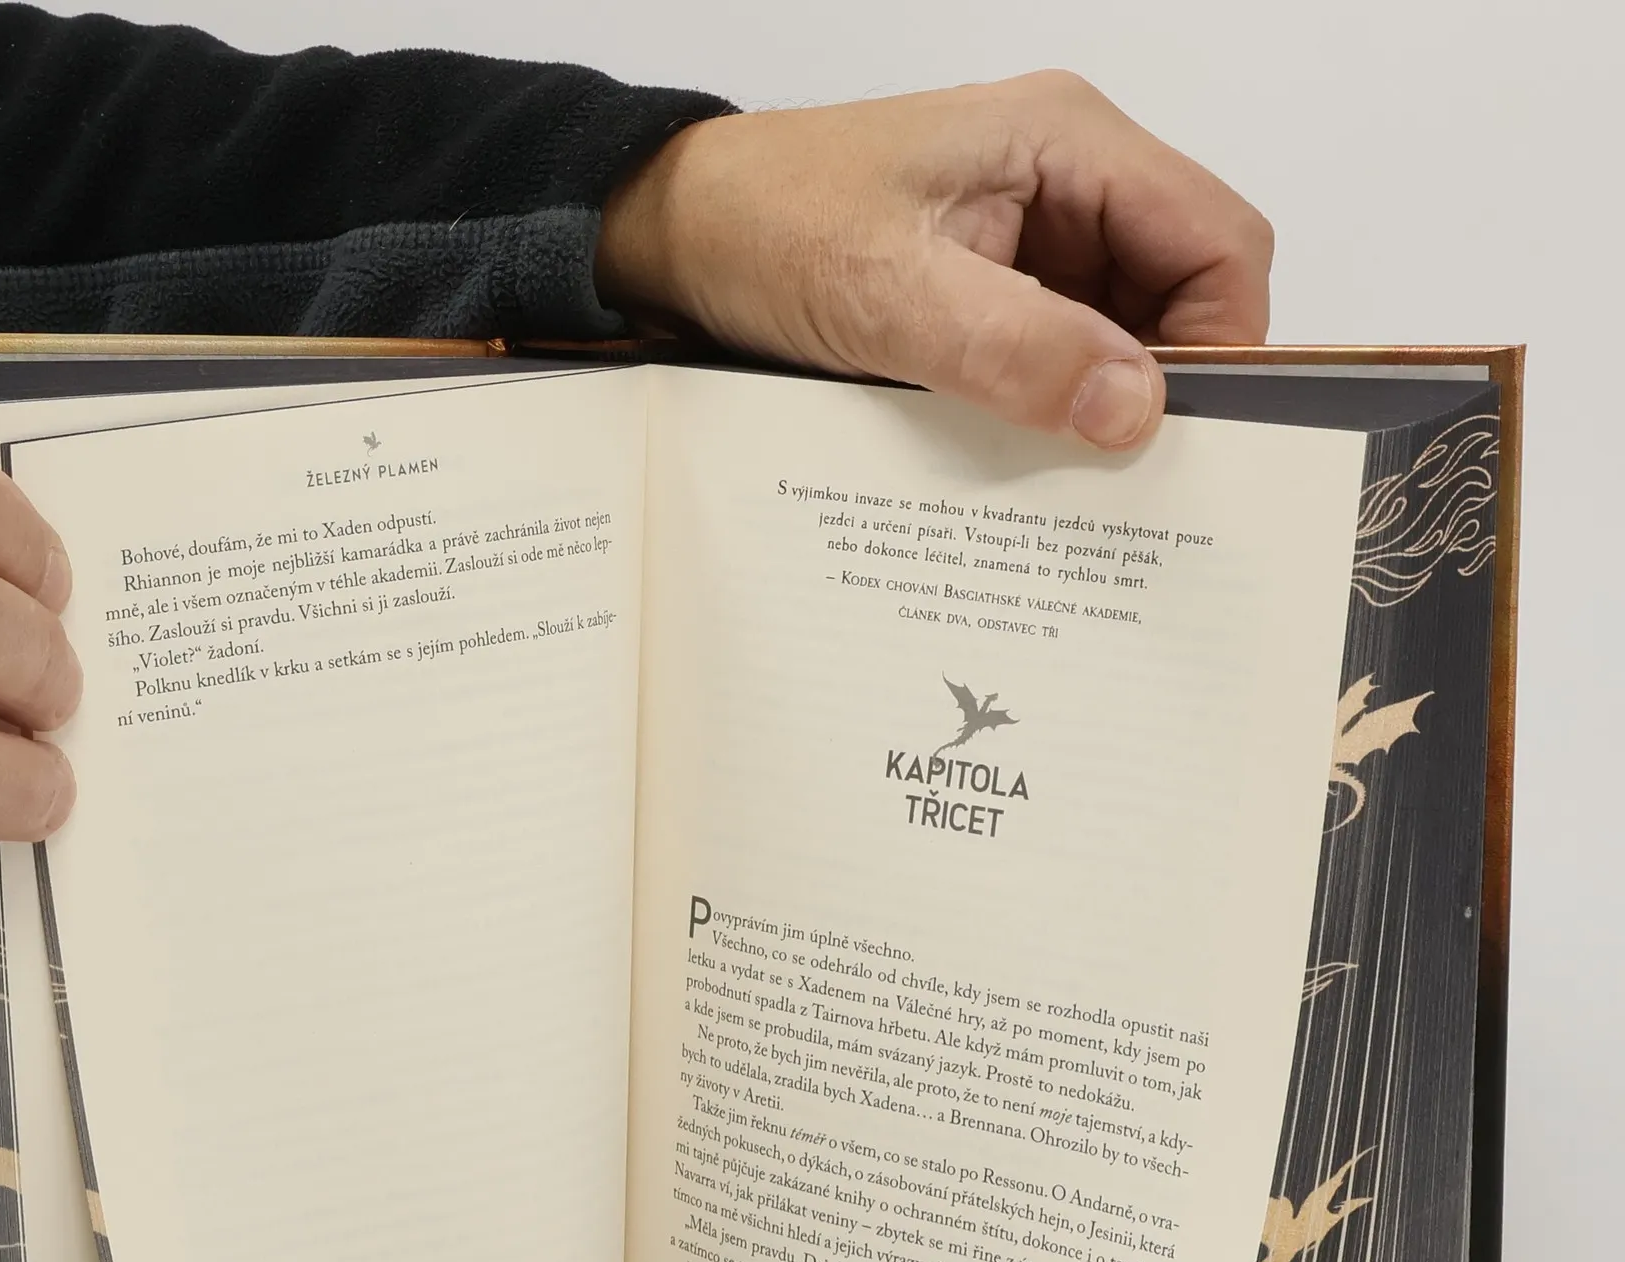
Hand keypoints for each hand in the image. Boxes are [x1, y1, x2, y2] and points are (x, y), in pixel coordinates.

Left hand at [597, 72, 1274, 448]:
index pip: (1219, 240)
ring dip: (1103, 403)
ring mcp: (1033, 233)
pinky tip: (1024, 456)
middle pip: (1184, 289)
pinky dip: (1054, 404)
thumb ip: (1013, 346)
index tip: (1179, 440)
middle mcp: (1068, 178)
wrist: (678, 232)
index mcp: (1068, 141)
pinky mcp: (994, 284)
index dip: (1223, 343)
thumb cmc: (766, 227)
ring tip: (1067, 480)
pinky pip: (1061, 349)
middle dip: (1164, 384)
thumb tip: (1134, 410)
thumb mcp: (887, 295)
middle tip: (1122, 481)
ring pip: (1124, 330)